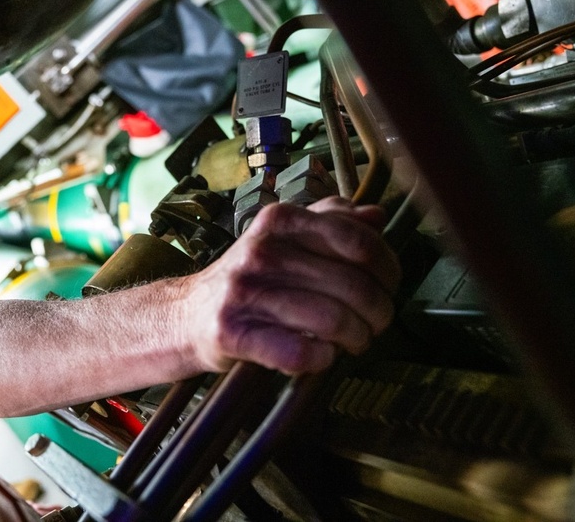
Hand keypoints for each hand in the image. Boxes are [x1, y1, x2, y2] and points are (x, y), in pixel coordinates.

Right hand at [182, 196, 400, 374]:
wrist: (186, 314)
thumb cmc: (247, 279)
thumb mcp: (282, 237)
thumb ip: (329, 222)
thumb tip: (375, 216)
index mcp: (278, 221)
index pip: (355, 240)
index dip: (387, 266)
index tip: (388, 284)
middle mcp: (260, 251)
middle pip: (352, 285)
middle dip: (378, 311)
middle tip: (376, 322)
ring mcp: (245, 292)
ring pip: (332, 320)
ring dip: (357, 338)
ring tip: (354, 341)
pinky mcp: (234, 333)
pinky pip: (300, 352)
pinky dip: (322, 358)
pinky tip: (322, 355)